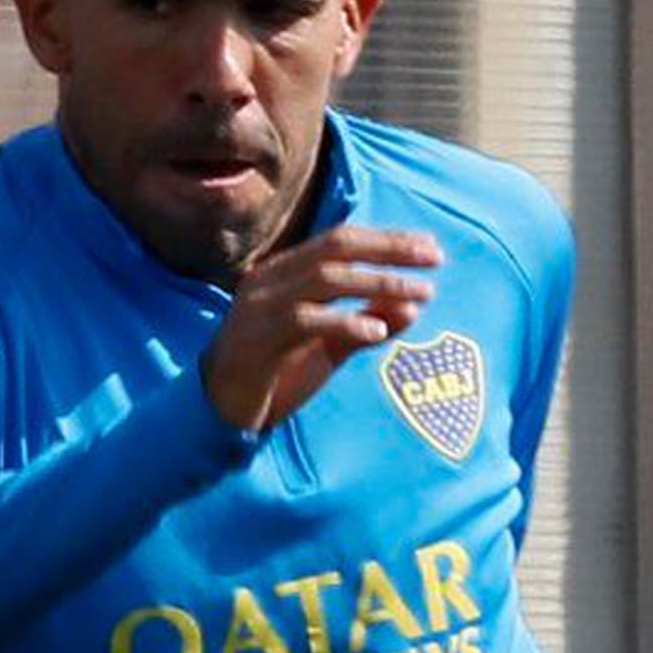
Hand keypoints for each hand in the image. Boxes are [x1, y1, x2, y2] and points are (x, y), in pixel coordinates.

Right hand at [198, 225, 444, 435]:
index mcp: (283, 273)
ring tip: (420, 295)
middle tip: (434, 260)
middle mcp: (269, 280)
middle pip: (336, 248)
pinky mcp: (256, 338)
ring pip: (325, 279)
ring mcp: (259, 307)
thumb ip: (364, 326)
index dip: (387, 240)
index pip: (340, 240)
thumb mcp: (326, 349)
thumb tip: (413, 307)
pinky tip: (378, 332)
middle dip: (389, 250)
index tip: (430, 249)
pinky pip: (305, 321)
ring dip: (378, 284)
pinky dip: (345, 323)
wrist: (217, 412)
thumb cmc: (273, 377)